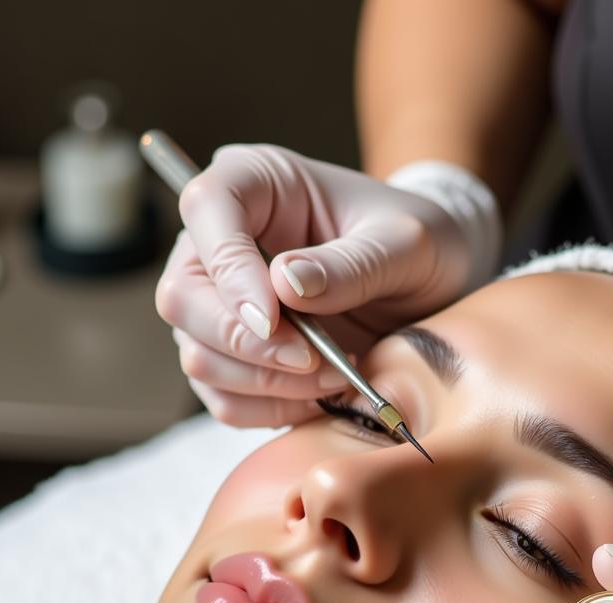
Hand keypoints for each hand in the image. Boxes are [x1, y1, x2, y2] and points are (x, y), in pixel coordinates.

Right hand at [155, 144, 475, 425]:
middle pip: (183, 296)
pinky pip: (224, 398)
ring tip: (335, 376)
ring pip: (197, 354)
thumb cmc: (417, 243)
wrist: (429, 288)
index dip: (230, 270)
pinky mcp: (235, 357)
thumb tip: (284, 284)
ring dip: (263, 382)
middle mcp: (222, 241)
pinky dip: (268, 409)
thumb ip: (352, 264)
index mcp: (256, 183)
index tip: (274, 318)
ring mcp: (220, 303)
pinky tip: (318, 396)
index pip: (207, 208)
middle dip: (246, 343)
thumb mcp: (407, 244)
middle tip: (315, 361)